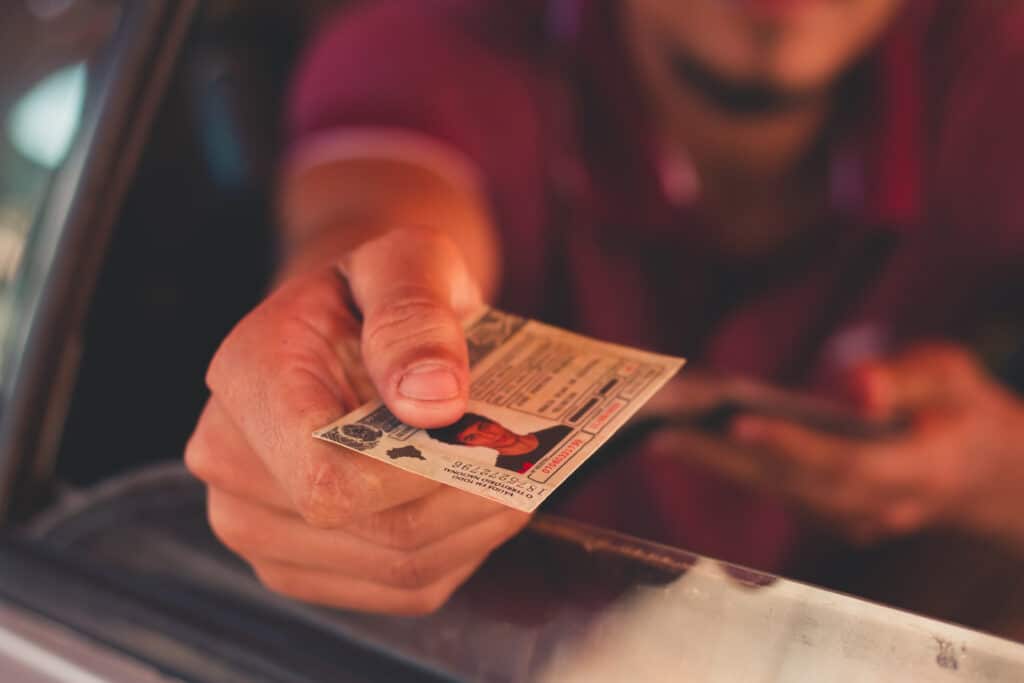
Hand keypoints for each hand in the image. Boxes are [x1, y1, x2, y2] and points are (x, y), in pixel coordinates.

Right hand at [185, 226, 529, 613]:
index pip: (327, 476)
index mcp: (247, 378)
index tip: (492, 444)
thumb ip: (414, 316)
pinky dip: (457, 554)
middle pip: (373, 533)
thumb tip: (434, 400)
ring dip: (474, 531)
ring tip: (516, 480)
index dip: (419, 477)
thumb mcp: (406, 262)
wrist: (348, 329)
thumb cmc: (378, 290)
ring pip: (395, 570)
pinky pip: (398, 589)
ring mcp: (257, 525)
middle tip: (531, 462)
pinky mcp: (299, 564)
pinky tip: (478, 506)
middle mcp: (230, 462)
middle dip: (469, 503)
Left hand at [651, 344, 1023, 545]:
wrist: (984, 476)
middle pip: (791, 484)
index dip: (792, 446)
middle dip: (724, 458)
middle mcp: (877, 505)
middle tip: (665, 433)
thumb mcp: (955, 378)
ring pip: (775, 491)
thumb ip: (908, 380)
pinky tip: (693, 441)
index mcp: (916, 472)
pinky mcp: (830, 513)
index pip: (845, 463)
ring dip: (716, 465)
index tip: (740, 422)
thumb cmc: (965, 412)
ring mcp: (851, 517)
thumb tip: (857, 386)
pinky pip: (776, 491)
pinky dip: (733, 467)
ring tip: (662, 434)